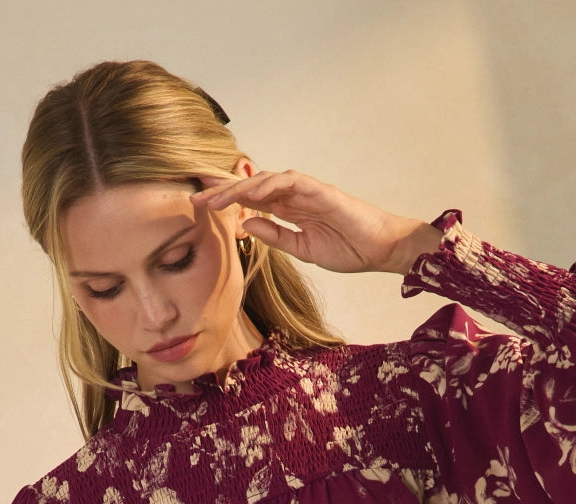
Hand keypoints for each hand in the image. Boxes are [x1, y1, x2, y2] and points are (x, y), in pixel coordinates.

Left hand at [191, 170, 439, 275]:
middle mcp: (294, 196)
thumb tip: (244, 224)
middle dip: (223, 191)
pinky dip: (268, 185)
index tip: (200, 208)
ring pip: (266, 181)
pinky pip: (290, 182)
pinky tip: (249, 193)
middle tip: (196, 198)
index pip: (251, 202)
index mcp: (289, 210)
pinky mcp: (320, 190)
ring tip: (216, 198)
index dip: (226, 202)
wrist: (379, 250)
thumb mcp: (301, 249)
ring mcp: (307, 191)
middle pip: (252, 187)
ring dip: (240, 188)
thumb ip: (274, 235)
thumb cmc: (347, 249)